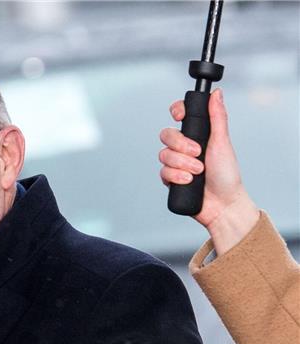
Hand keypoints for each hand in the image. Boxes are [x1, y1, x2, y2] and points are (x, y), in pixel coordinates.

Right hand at [159, 88, 258, 254]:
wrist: (222, 204)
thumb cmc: (227, 175)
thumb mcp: (223, 143)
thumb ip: (218, 118)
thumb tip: (216, 94)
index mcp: (197, 135)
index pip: (180, 115)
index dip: (177, 111)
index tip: (180, 116)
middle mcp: (184, 147)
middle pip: (167, 135)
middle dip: (181, 145)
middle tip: (198, 153)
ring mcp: (176, 163)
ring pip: (164, 155)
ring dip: (181, 163)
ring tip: (198, 172)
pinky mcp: (170, 179)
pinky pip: (163, 172)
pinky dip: (175, 176)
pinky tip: (188, 181)